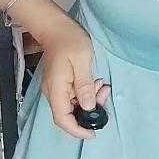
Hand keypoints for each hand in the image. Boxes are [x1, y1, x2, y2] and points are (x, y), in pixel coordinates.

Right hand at [39, 18, 110, 139]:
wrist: (56, 26)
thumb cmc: (69, 39)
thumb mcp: (82, 60)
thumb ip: (84, 85)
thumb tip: (87, 107)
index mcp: (56, 89)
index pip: (63, 119)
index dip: (77, 130)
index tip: (93, 132)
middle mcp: (53, 92)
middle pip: (69, 113)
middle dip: (89, 110)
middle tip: (105, 94)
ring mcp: (56, 87)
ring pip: (73, 104)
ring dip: (90, 99)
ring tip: (102, 84)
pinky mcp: (61, 82)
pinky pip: (73, 94)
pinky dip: (86, 92)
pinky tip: (95, 81)